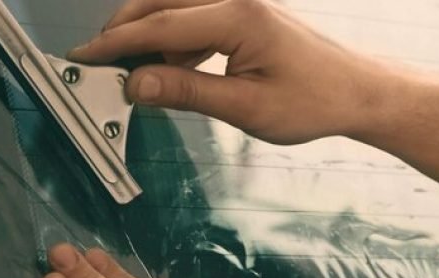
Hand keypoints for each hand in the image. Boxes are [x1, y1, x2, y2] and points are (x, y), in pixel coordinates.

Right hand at [68, 0, 392, 143]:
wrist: (354, 92)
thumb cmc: (312, 101)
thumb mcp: (245, 107)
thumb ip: (187, 91)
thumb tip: (138, 85)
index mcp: (236, 16)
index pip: (158, 24)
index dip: (116, 43)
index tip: (84, 58)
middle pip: (158, 4)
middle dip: (123, 33)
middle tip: (98, 68)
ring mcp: (238, 3)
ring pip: (171, 10)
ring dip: (146, 38)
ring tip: (133, 77)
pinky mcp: (242, 15)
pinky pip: (192, 20)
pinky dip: (171, 43)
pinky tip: (169, 71)